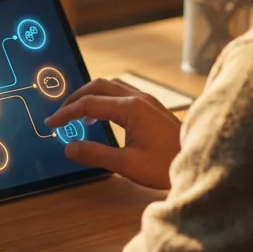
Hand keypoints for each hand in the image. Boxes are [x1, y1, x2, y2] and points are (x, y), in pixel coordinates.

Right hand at [45, 78, 181, 189]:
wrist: (201, 162)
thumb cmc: (167, 165)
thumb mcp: (127, 165)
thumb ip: (95, 154)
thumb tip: (69, 147)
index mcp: (131, 108)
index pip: (88, 104)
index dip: (66, 113)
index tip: (52, 123)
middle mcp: (139, 98)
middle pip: (98, 86)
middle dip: (75, 98)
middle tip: (60, 114)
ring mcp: (148, 101)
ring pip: (111, 87)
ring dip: (91, 96)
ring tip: (78, 114)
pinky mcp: (152, 107)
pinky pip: (122, 93)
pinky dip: (104, 99)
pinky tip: (102, 116)